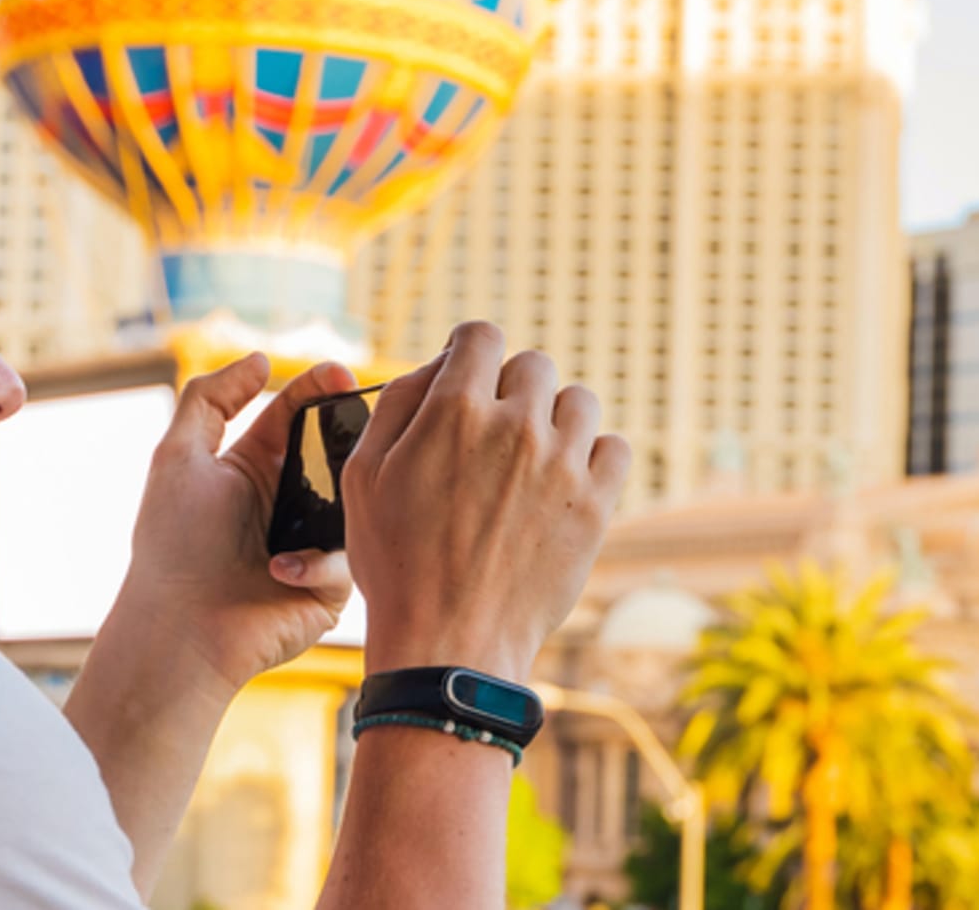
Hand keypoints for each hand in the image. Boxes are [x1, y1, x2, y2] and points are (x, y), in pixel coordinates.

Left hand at [112, 354, 362, 690]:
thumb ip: (211, 399)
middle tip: (362, 418)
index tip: (340, 373)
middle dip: (352, 434)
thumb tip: (260, 359)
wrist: (182, 628)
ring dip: (344, 497)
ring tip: (320, 502)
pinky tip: (281, 570)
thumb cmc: (173, 546)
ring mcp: (313, 542)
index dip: (319, 388)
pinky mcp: (332, 586)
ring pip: (358, 502)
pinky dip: (317, 560)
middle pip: (336, 452)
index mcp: (254, 467)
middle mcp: (288, 501)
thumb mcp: (177, 457)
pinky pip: (348, 557)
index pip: (297, 414)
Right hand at [339, 322, 628, 679]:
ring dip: (554, 419)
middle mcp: (514, 426)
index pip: (481, 335)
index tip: (470, 374)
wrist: (450, 644)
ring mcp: (562, 464)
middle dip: (510, 390)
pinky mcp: (596, 505)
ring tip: (531, 458)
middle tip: (492, 433)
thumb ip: (397, 405)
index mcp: (454, 411)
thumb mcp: (363, 477)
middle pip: (532, 365)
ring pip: (578, 401)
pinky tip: (566, 481)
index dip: (471, 350)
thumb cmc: (396, 564)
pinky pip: (615, 447)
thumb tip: (436, 365)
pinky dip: (594, 456)